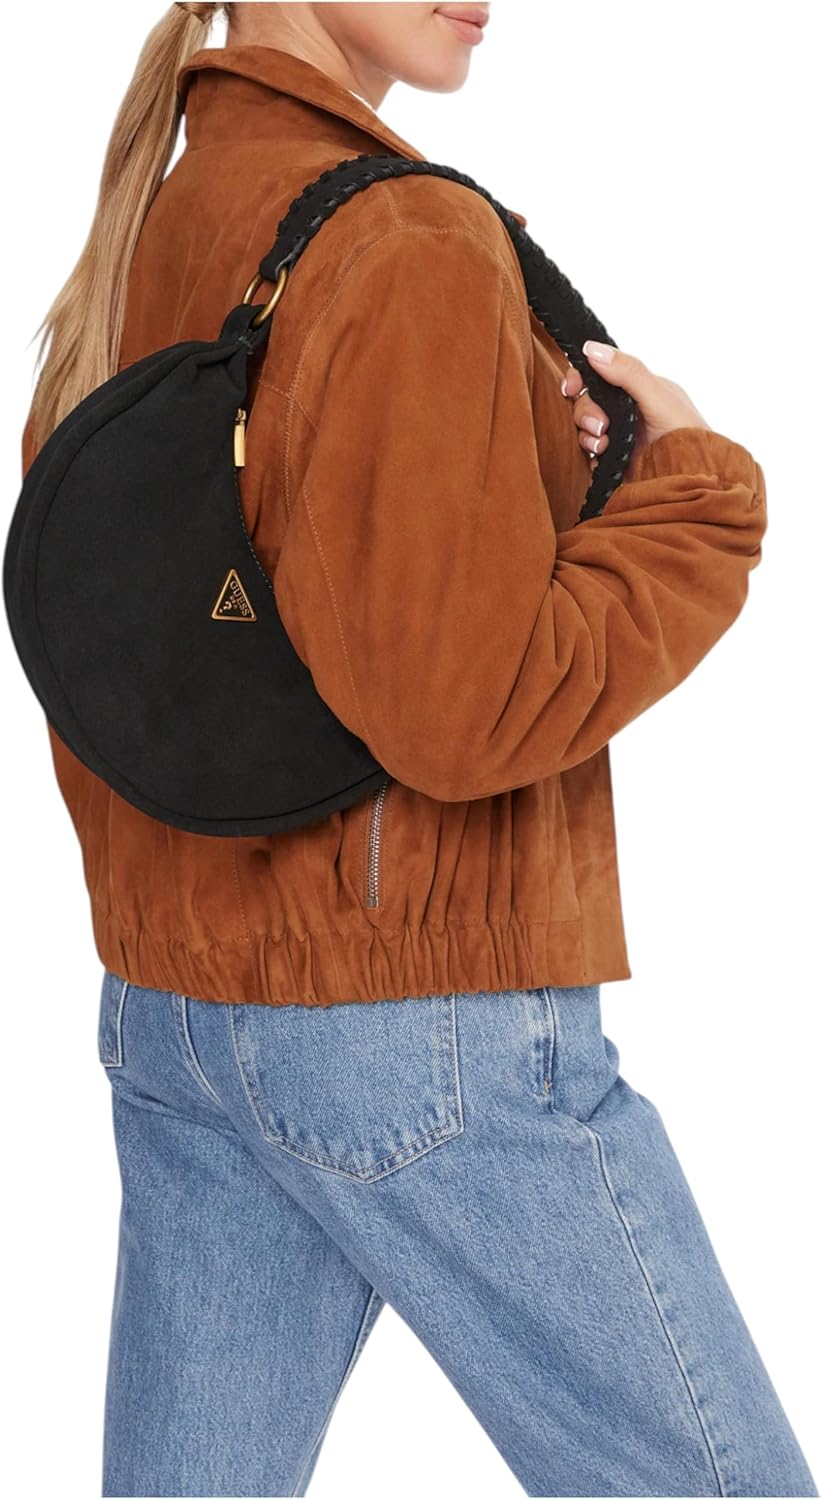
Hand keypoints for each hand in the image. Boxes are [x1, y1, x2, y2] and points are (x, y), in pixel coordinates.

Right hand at [562, 340, 712, 484]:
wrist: (692, 477)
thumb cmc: (687, 434)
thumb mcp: (657, 396)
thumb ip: (627, 371)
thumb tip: (591, 348)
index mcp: (635, 387)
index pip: (598, 374)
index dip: (580, 379)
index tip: (572, 388)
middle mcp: (623, 409)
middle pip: (586, 401)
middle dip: (586, 413)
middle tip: (601, 427)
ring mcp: (617, 435)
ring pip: (583, 427)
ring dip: (586, 435)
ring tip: (602, 446)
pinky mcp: (612, 459)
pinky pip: (587, 452)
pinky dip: (589, 454)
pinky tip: (602, 457)